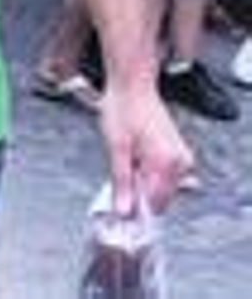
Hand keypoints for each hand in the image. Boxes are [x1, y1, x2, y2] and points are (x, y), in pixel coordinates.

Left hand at [100, 79, 193, 214]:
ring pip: (162, 188)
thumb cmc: (123, 110)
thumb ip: (122, 182)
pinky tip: (136, 158)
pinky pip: (165, 176)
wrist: (133, 86)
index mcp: (168, 163)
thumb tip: (124, 212)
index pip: (156, 205)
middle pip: (160, 198)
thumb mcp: (116, 148)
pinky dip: (149, 174)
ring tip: (128, 160)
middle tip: (120, 175)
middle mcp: (182, 163)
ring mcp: (183, 158)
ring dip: (143, 183)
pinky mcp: (179, 154)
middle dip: (139, 194)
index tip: (118, 207)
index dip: (135, 208)